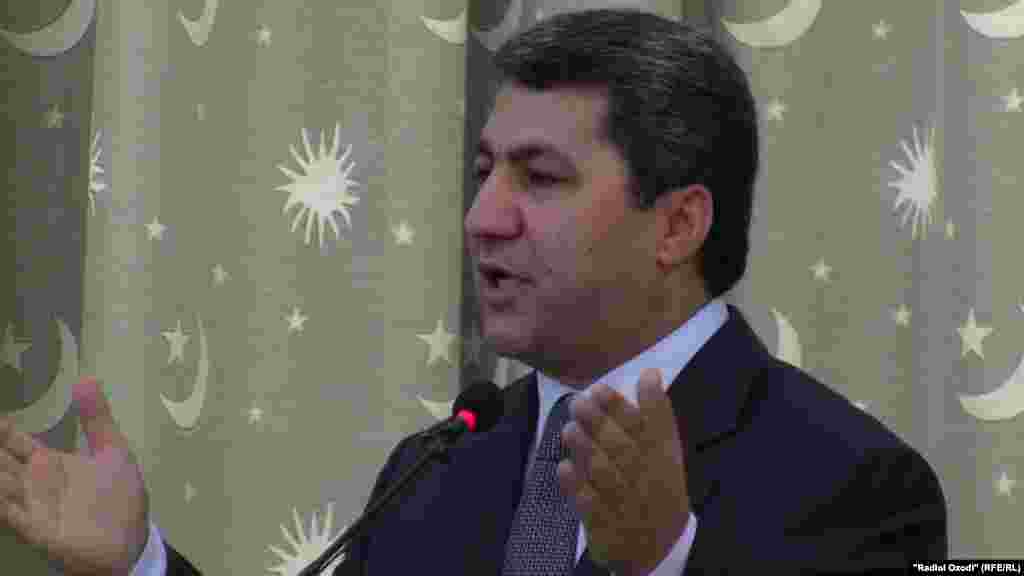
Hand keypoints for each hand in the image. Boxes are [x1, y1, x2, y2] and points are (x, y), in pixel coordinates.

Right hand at [0, 376, 149, 575]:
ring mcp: (33, 505)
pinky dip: (0, 501)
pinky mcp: (37, 528)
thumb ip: (97, 417)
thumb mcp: (112, 450)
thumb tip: (86, 378)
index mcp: (50, 463)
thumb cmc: (120, 496)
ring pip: (1, 483)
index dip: (2, 429)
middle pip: (1, 461)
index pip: (16, 442)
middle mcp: (35, 483)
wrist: (131, 539)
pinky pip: (8, 513)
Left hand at [558, 368, 690, 575]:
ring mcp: (626, 503)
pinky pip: (588, 503)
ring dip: (585, 448)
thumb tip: (650, 373)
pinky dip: (575, 484)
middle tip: (579, 402)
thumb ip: (657, 416)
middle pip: (622, 448)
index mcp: (664, 460)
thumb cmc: (657, 488)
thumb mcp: (667, 454)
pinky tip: (564, 466)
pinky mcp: (605, 525)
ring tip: (569, 428)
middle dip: (599, 422)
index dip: (623, 406)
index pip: (649, 427)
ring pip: (604, 473)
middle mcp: (647, 480)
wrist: (658, 548)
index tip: (601, 388)